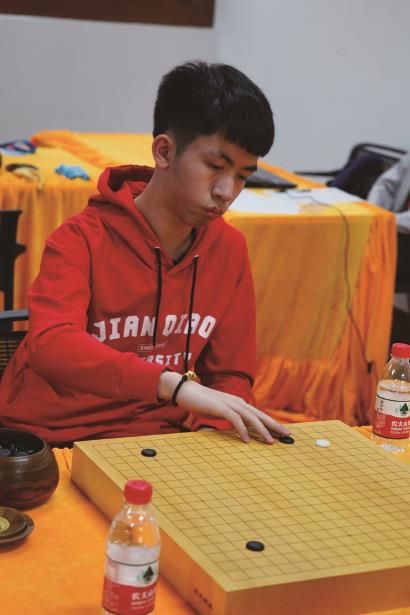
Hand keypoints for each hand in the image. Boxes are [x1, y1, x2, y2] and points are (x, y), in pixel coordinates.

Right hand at [157, 371, 289, 443]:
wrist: (186, 391)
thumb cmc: (202, 402)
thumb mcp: (220, 411)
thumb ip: (231, 417)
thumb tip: (240, 427)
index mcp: (238, 403)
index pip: (258, 414)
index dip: (271, 422)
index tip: (282, 432)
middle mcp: (237, 402)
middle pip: (259, 414)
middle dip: (274, 425)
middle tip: (287, 434)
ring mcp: (229, 403)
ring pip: (250, 417)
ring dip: (261, 430)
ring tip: (270, 441)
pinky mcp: (220, 407)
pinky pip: (234, 419)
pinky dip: (242, 429)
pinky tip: (246, 439)